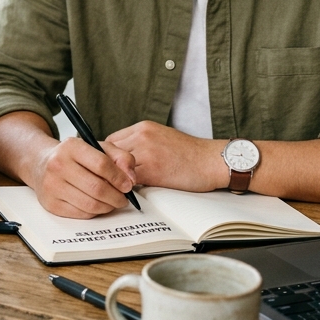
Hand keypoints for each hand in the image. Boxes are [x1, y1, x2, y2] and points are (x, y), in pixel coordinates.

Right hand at [27, 137, 137, 218]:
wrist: (41, 163)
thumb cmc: (74, 156)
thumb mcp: (97, 147)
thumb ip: (120, 157)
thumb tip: (131, 178)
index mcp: (71, 147)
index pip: (102, 164)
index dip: (119, 177)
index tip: (128, 185)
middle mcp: (58, 165)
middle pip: (97, 188)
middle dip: (116, 196)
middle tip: (123, 198)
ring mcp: (52, 186)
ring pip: (90, 204)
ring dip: (108, 206)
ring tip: (112, 202)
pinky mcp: (51, 204)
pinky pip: (81, 214)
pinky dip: (94, 212)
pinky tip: (98, 205)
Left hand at [107, 121, 227, 192]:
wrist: (211, 161)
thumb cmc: (189, 153)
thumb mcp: (161, 137)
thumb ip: (140, 143)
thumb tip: (120, 158)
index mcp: (143, 127)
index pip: (111, 140)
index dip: (108, 156)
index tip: (109, 167)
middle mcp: (141, 135)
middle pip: (109, 152)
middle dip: (108, 167)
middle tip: (110, 180)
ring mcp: (146, 151)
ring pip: (116, 166)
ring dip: (116, 178)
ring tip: (120, 188)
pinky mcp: (152, 169)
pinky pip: (128, 180)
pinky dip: (127, 187)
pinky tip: (131, 193)